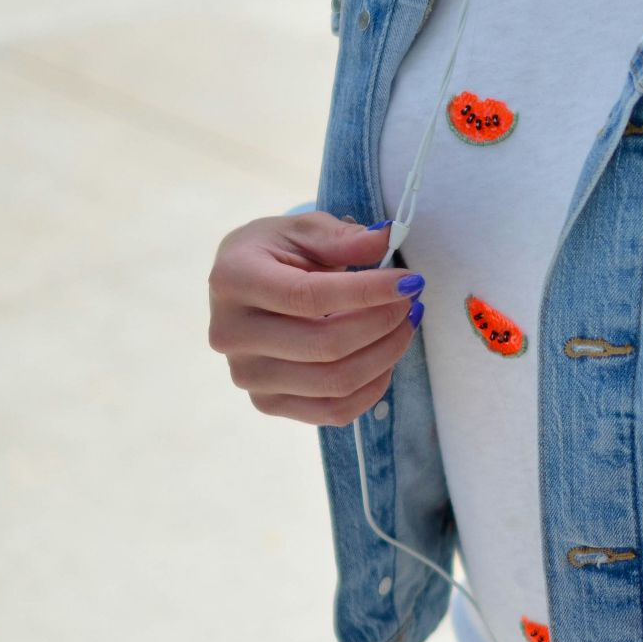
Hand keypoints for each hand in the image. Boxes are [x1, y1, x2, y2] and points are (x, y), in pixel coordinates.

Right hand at [207, 212, 423, 425]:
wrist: (244, 287)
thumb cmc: (277, 253)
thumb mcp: (304, 230)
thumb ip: (343, 237)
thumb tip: (385, 239)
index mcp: (233, 281)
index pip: (309, 296)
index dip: (367, 292)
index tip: (410, 281)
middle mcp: (231, 334)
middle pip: (326, 346)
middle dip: (384, 323)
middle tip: (411, 302)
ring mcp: (247, 375)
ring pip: (335, 383)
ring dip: (386, 354)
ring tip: (404, 325)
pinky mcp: (267, 403)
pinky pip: (334, 411)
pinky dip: (372, 387)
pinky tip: (386, 357)